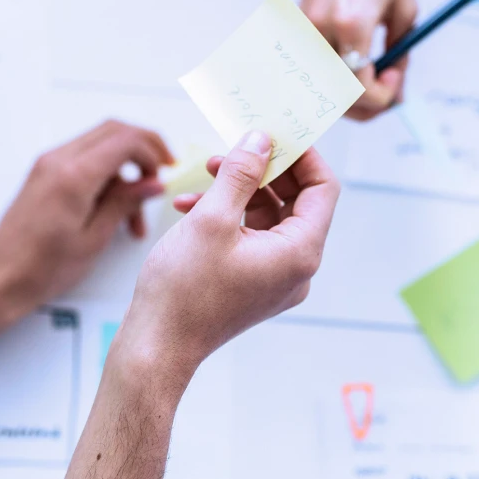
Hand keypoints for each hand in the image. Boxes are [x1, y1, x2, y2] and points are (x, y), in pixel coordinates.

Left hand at [0, 120, 173, 342]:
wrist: (0, 279)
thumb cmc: (43, 268)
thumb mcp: (94, 239)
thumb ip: (124, 203)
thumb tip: (153, 183)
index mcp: (73, 176)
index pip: (124, 140)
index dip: (153, 151)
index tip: (168, 170)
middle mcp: (58, 161)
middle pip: (113, 130)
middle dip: (143, 148)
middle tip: (161, 174)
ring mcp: (47, 165)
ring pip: (99, 144)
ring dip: (124, 167)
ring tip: (135, 214)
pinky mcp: (43, 174)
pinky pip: (83, 159)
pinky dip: (105, 174)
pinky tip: (114, 209)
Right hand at [116, 132, 338, 380]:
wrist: (156, 348)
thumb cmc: (183, 290)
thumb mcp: (212, 218)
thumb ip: (241, 173)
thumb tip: (261, 140)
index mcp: (299, 252)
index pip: (322, 189)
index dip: (303, 155)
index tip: (277, 131)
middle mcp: (296, 268)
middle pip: (296, 202)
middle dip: (263, 169)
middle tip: (234, 145)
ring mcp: (275, 279)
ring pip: (268, 218)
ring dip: (239, 190)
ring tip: (205, 173)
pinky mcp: (252, 285)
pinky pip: (250, 239)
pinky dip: (227, 216)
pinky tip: (190, 206)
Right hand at [302, 0, 416, 120]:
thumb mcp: (406, 10)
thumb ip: (399, 54)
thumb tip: (396, 90)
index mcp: (351, 23)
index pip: (358, 88)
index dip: (381, 98)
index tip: (396, 84)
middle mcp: (320, 28)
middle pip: (334, 96)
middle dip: (363, 105)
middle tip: (386, 93)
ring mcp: (304, 26)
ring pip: (319, 86)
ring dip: (347, 94)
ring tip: (371, 77)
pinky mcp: (297, 23)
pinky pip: (311, 66)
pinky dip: (331, 76)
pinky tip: (352, 64)